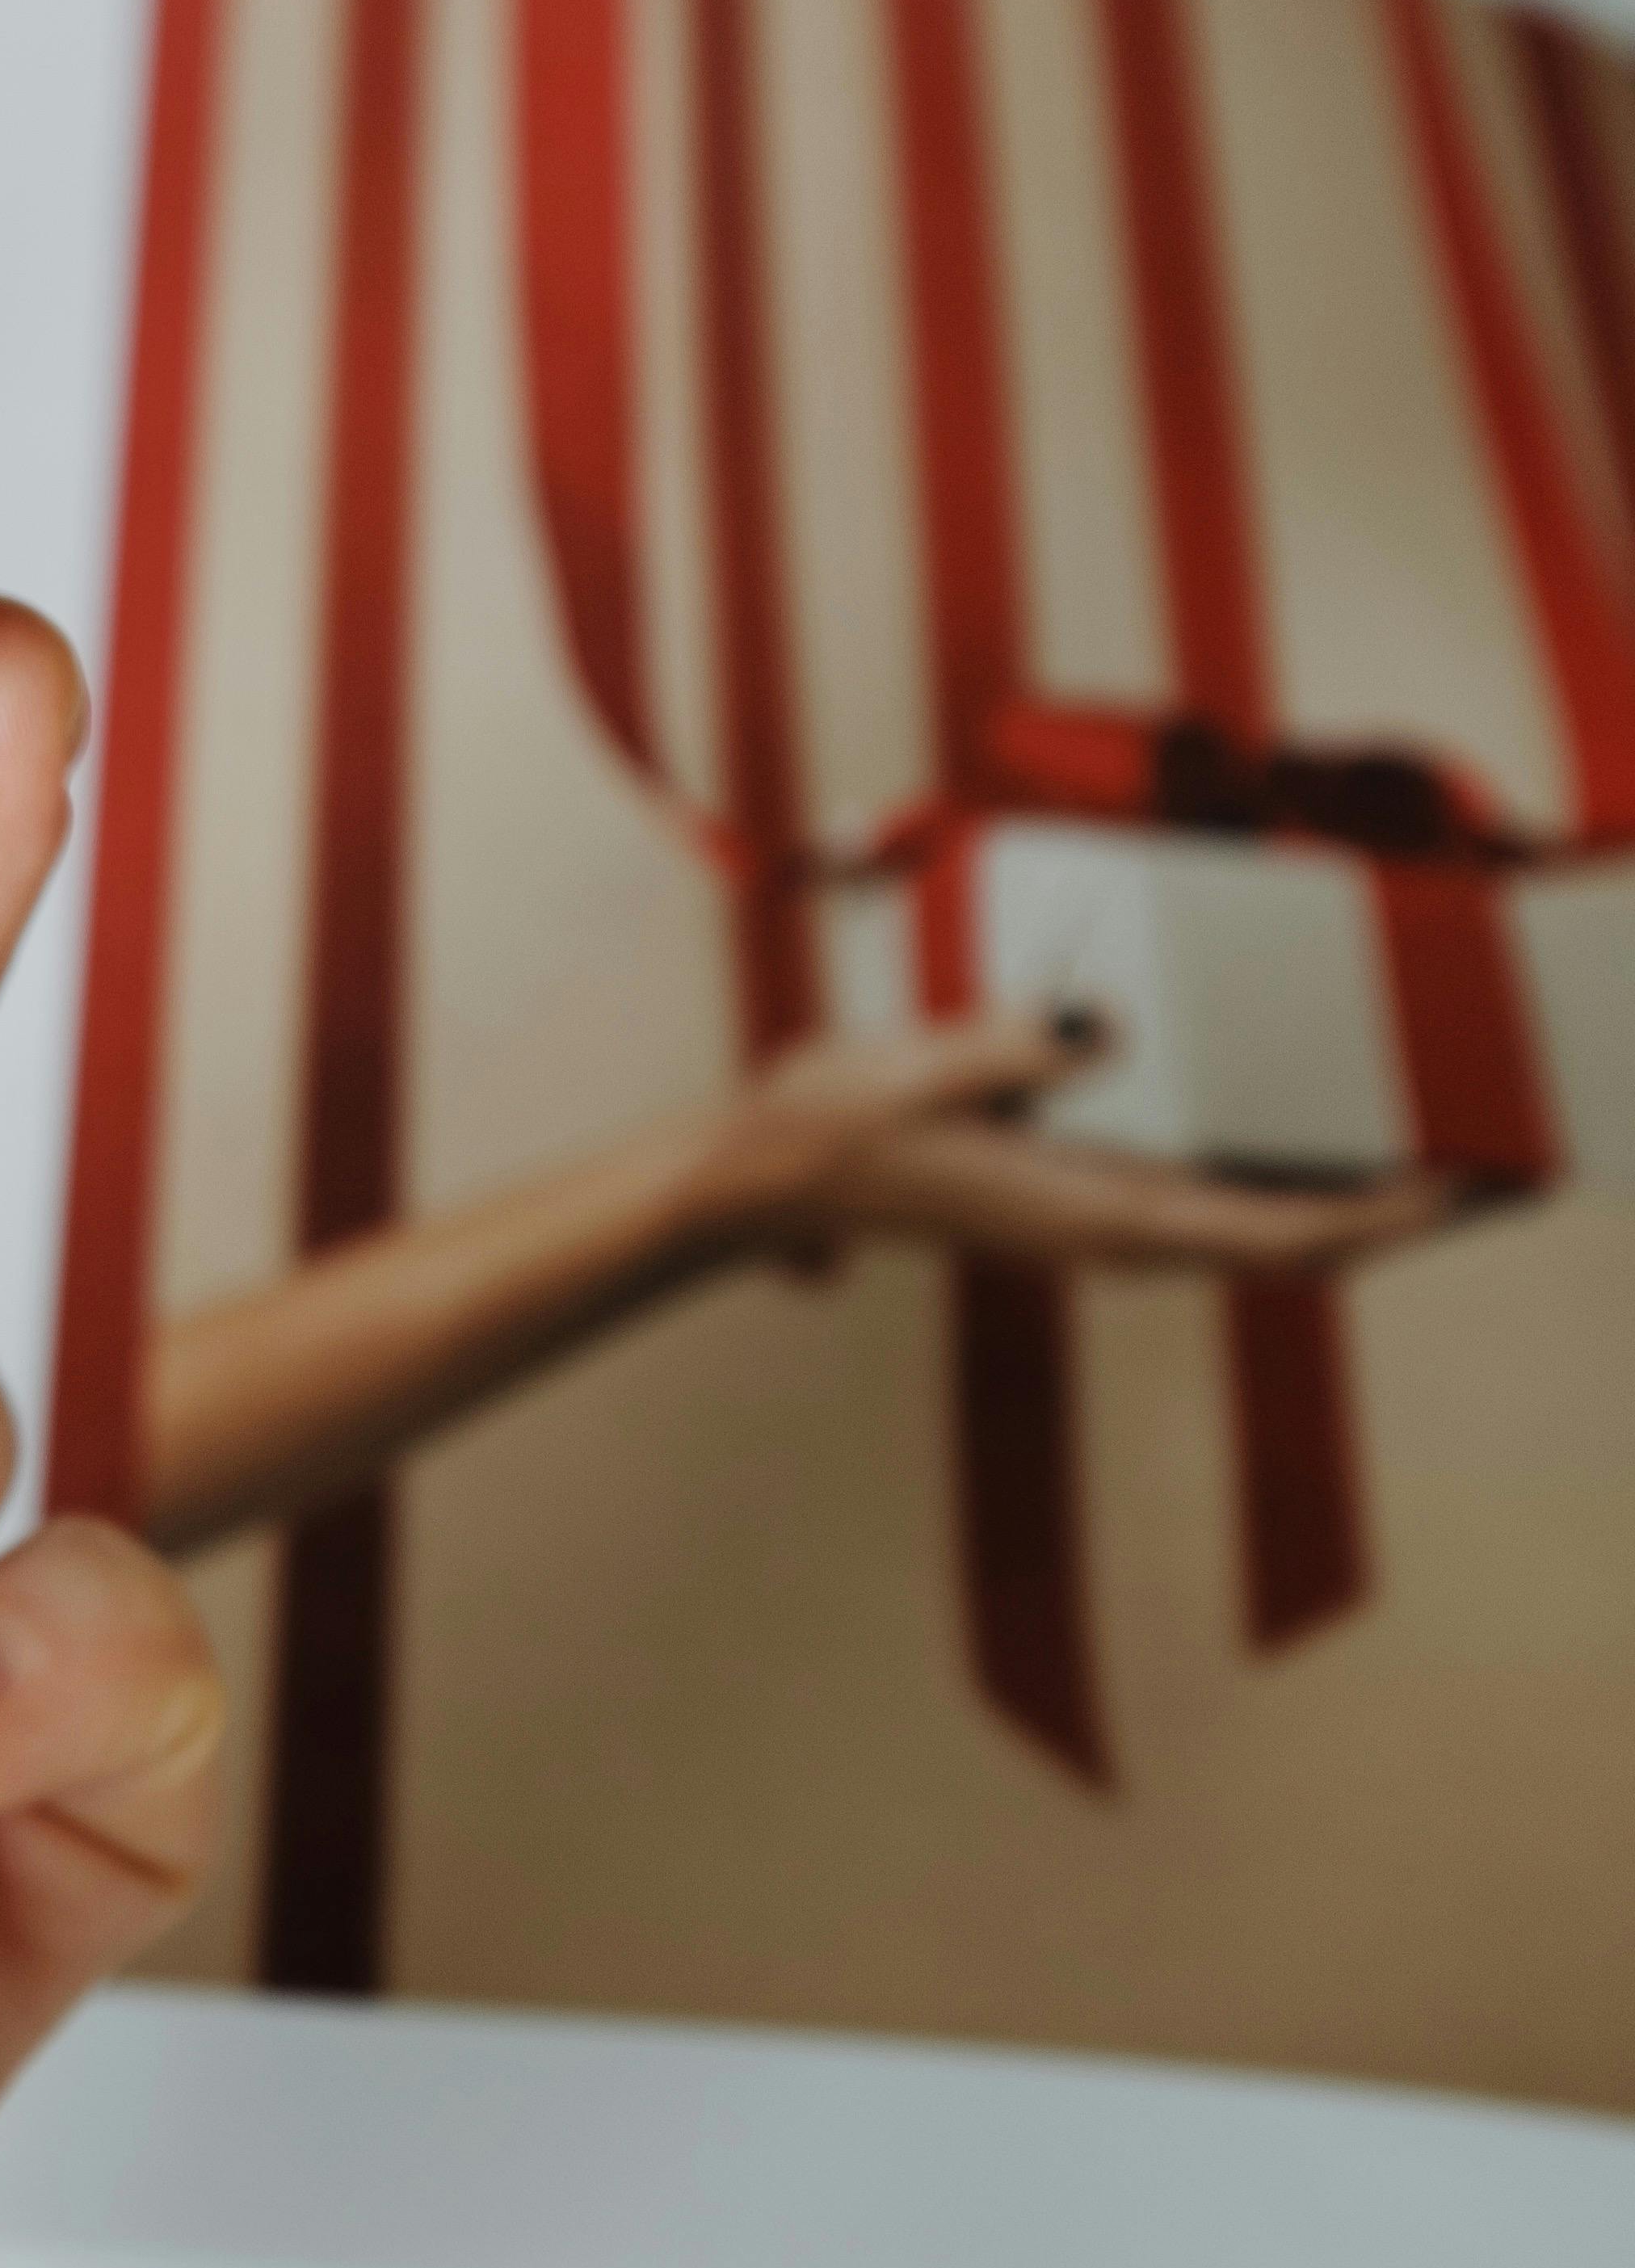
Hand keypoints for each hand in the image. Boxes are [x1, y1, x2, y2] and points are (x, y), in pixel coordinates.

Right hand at [700, 1012, 1466, 1272]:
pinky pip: (1216, 1194)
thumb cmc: (830, 1128)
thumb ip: (1011, 1048)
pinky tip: (1320, 1134)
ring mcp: (1100, 1213)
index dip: (1383, 1219)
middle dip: (1403, 1210)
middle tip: (1507, 1169)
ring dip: (1353, 1193)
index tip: (1471, 1188)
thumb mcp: (915, 1072)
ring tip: (1440, 1149)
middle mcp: (1114, 1227)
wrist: (760, 1173)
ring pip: (1263, 1221)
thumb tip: (1098, 1030)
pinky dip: (1288, 1175)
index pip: (1275, 1235)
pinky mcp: (1082, 1190)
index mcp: (1093, 1215)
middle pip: (1296, 1236)